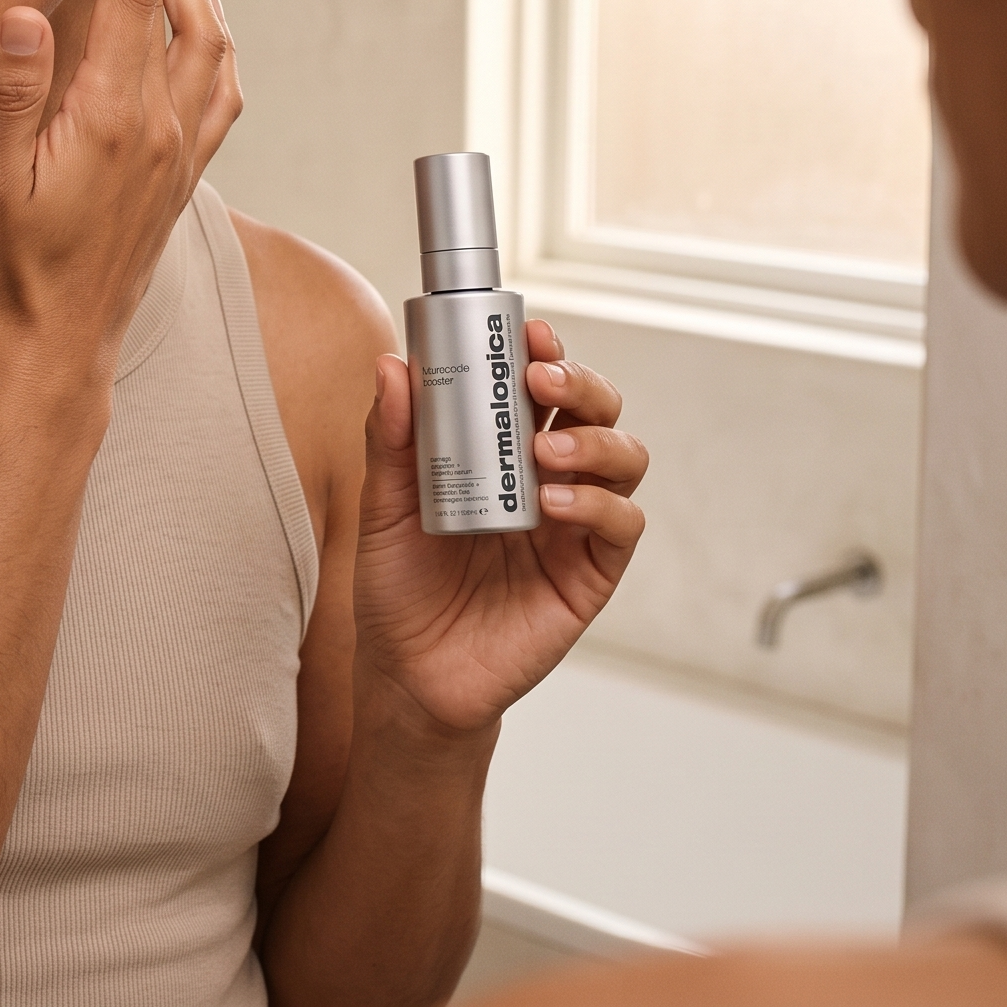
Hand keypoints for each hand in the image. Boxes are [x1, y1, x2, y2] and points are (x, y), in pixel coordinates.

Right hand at [0, 0, 241, 384]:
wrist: (56, 346)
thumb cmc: (10, 268)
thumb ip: (12, 92)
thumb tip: (28, 14)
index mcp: (113, 118)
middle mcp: (161, 128)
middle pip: (172, 2)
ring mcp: (180, 152)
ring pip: (209, 39)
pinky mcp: (183, 176)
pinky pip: (219, 88)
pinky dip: (209, 37)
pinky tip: (190, 28)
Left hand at [353, 320, 646, 734]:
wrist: (408, 674)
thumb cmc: (397, 586)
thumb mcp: (382, 504)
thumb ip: (391, 439)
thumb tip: (393, 365)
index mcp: (500, 451)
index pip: (540, 386)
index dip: (546, 352)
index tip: (529, 332)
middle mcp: (546, 478)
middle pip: (594, 409)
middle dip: (580, 382)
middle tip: (542, 379)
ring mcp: (574, 525)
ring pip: (623, 458)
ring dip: (593, 441)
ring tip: (546, 451)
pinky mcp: (590, 574)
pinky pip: (621, 527)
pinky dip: (599, 505)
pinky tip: (558, 503)